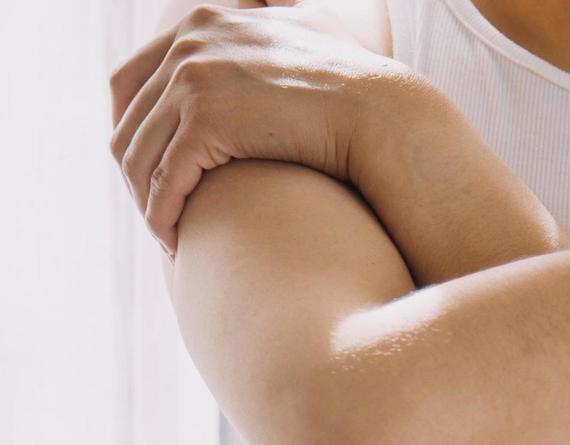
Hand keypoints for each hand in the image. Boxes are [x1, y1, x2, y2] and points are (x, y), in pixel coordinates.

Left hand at [110, 2, 415, 251]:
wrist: (385, 115)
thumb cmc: (360, 82)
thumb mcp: (308, 28)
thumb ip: (274, 19)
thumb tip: (270, 9)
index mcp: (201, 25)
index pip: (131, 81)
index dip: (129, 129)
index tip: (146, 166)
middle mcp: (188, 44)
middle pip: (129, 123)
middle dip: (136, 174)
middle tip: (157, 209)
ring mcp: (193, 80)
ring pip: (140, 157)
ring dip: (147, 203)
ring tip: (168, 233)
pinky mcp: (205, 121)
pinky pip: (165, 181)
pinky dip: (163, 216)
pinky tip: (178, 241)